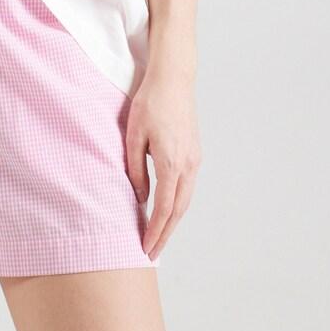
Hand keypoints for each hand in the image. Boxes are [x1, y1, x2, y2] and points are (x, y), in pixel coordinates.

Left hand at [124, 67, 201, 261]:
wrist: (174, 78)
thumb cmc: (151, 101)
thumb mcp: (134, 135)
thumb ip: (136, 168)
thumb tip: (141, 197)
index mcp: (171, 162)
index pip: (164, 208)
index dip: (155, 231)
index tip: (146, 248)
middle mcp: (188, 165)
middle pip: (179, 210)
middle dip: (165, 234)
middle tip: (152, 252)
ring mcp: (194, 159)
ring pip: (185, 200)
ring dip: (172, 221)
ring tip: (158, 236)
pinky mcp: (195, 153)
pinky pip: (187, 186)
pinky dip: (178, 204)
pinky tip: (167, 208)